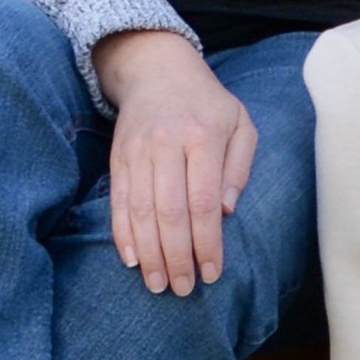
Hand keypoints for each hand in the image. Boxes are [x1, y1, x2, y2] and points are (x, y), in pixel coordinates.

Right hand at [95, 30, 255, 295]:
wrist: (156, 70)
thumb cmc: (208, 103)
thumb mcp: (241, 123)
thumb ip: (239, 166)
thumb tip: (226, 212)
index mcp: (204, 136)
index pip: (204, 201)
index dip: (207, 242)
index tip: (213, 272)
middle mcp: (166, 145)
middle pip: (169, 212)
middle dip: (176, 256)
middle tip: (184, 289)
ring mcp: (137, 153)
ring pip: (140, 212)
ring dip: (149, 254)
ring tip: (158, 284)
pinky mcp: (117, 159)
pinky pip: (118, 203)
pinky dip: (122, 235)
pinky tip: (131, 260)